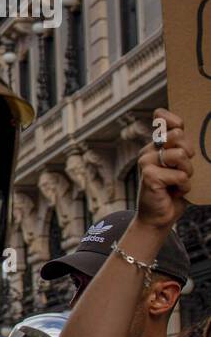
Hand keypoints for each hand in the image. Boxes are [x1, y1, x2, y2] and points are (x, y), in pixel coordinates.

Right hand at [136, 107, 193, 232]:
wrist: (159, 217)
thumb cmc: (173, 191)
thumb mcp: (180, 166)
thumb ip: (182, 150)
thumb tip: (189, 141)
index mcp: (155, 145)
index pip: (162, 119)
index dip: (175, 121)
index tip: (180, 133)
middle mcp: (148, 150)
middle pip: (178, 135)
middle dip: (189, 154)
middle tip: (182, 169)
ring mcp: (145, 162)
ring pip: (181, 156)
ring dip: (187, 173)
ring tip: (178, 183)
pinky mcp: (149, 176)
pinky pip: (180, 176)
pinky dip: (184, 187)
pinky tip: (173, 192)